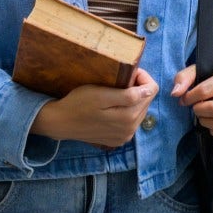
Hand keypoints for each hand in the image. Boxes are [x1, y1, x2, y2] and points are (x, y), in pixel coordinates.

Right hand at [30, 68, 156, 148]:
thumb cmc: (78, 103)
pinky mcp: (118, 139)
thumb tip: (150, 90)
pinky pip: (131, 121)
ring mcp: (125, 136)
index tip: (128, 73)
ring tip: (115, 94)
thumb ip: (128, 95)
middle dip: (138, 88)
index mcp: (129, 116)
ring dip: (132, 100)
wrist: (61, 122)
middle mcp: (131, 129)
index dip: (142, 77)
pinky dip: (126, 112)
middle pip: (147, 101)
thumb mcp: (101, 94)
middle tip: (119, 81)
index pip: (151, 90)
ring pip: (140, 111)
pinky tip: (112, 108)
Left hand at [171, 64, 212, 141]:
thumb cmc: (212, 80)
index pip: (205, 90)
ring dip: (206, 122)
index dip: (189, 97)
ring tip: (204, 115)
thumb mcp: (198, 72)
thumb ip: (184, 78)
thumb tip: (176, 93)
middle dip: (199, 111)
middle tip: (197, 108)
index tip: (186, 99)